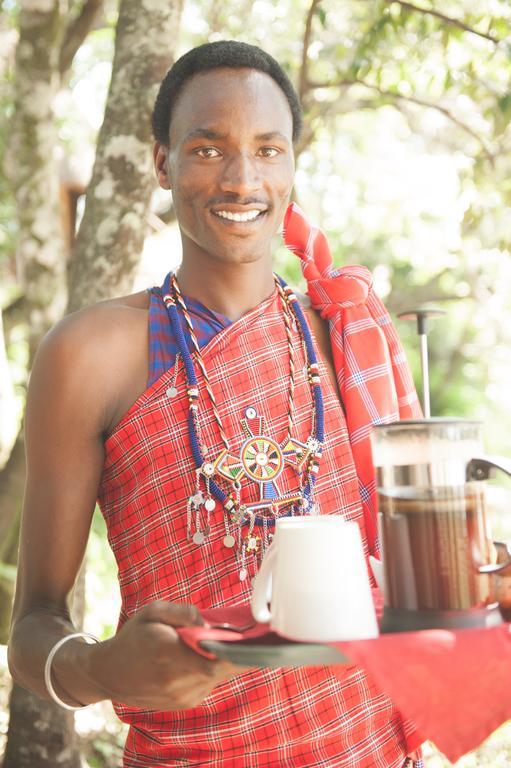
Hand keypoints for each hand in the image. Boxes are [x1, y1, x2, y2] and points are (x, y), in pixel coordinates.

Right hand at [87, 601, 248, 709]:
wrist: (109, 674)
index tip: (257, 640)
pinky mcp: (185, 703)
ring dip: (229, 661)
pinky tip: (212, 656)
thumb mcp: (152, 612)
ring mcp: (181, 696)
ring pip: (219, 678)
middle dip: (243, 655)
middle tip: (262, 637)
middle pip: (223, 671)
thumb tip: (208, 622)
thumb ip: (182, 612)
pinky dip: (216, 670)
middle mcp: (176, 680)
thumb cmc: (134, 637)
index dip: (238, 653)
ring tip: (238, 641)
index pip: (213, 661)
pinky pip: (210, 684)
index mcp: (168, 653)